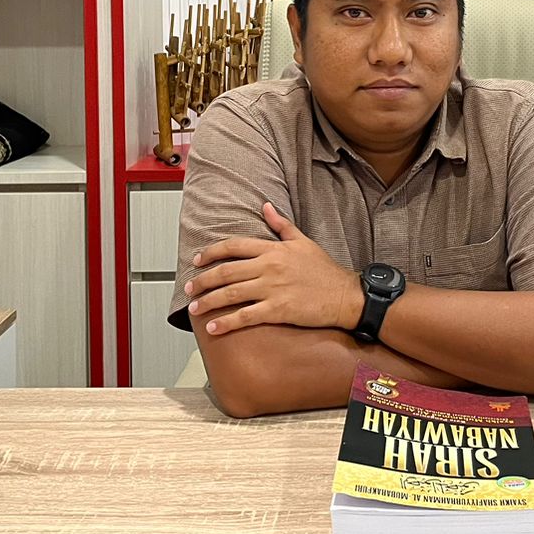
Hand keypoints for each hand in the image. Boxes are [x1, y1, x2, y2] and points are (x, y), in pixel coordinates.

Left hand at [185, 202, 361, 335]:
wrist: (344, 295)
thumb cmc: (325, 270)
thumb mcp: (303, 241)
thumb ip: (281, 225)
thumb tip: (266, 206)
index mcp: (273, 250)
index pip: (234, 246)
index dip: (212, 252)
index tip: (198, 260)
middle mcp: (269, 267)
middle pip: (226, 271)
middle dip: (203, 280)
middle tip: (189, 288)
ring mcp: (272, 288)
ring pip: (231, 293)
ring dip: (208, 301)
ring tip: (194, 308)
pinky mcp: (277, 310)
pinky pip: (245, 316)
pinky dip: (226, 322)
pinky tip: (213, 327)